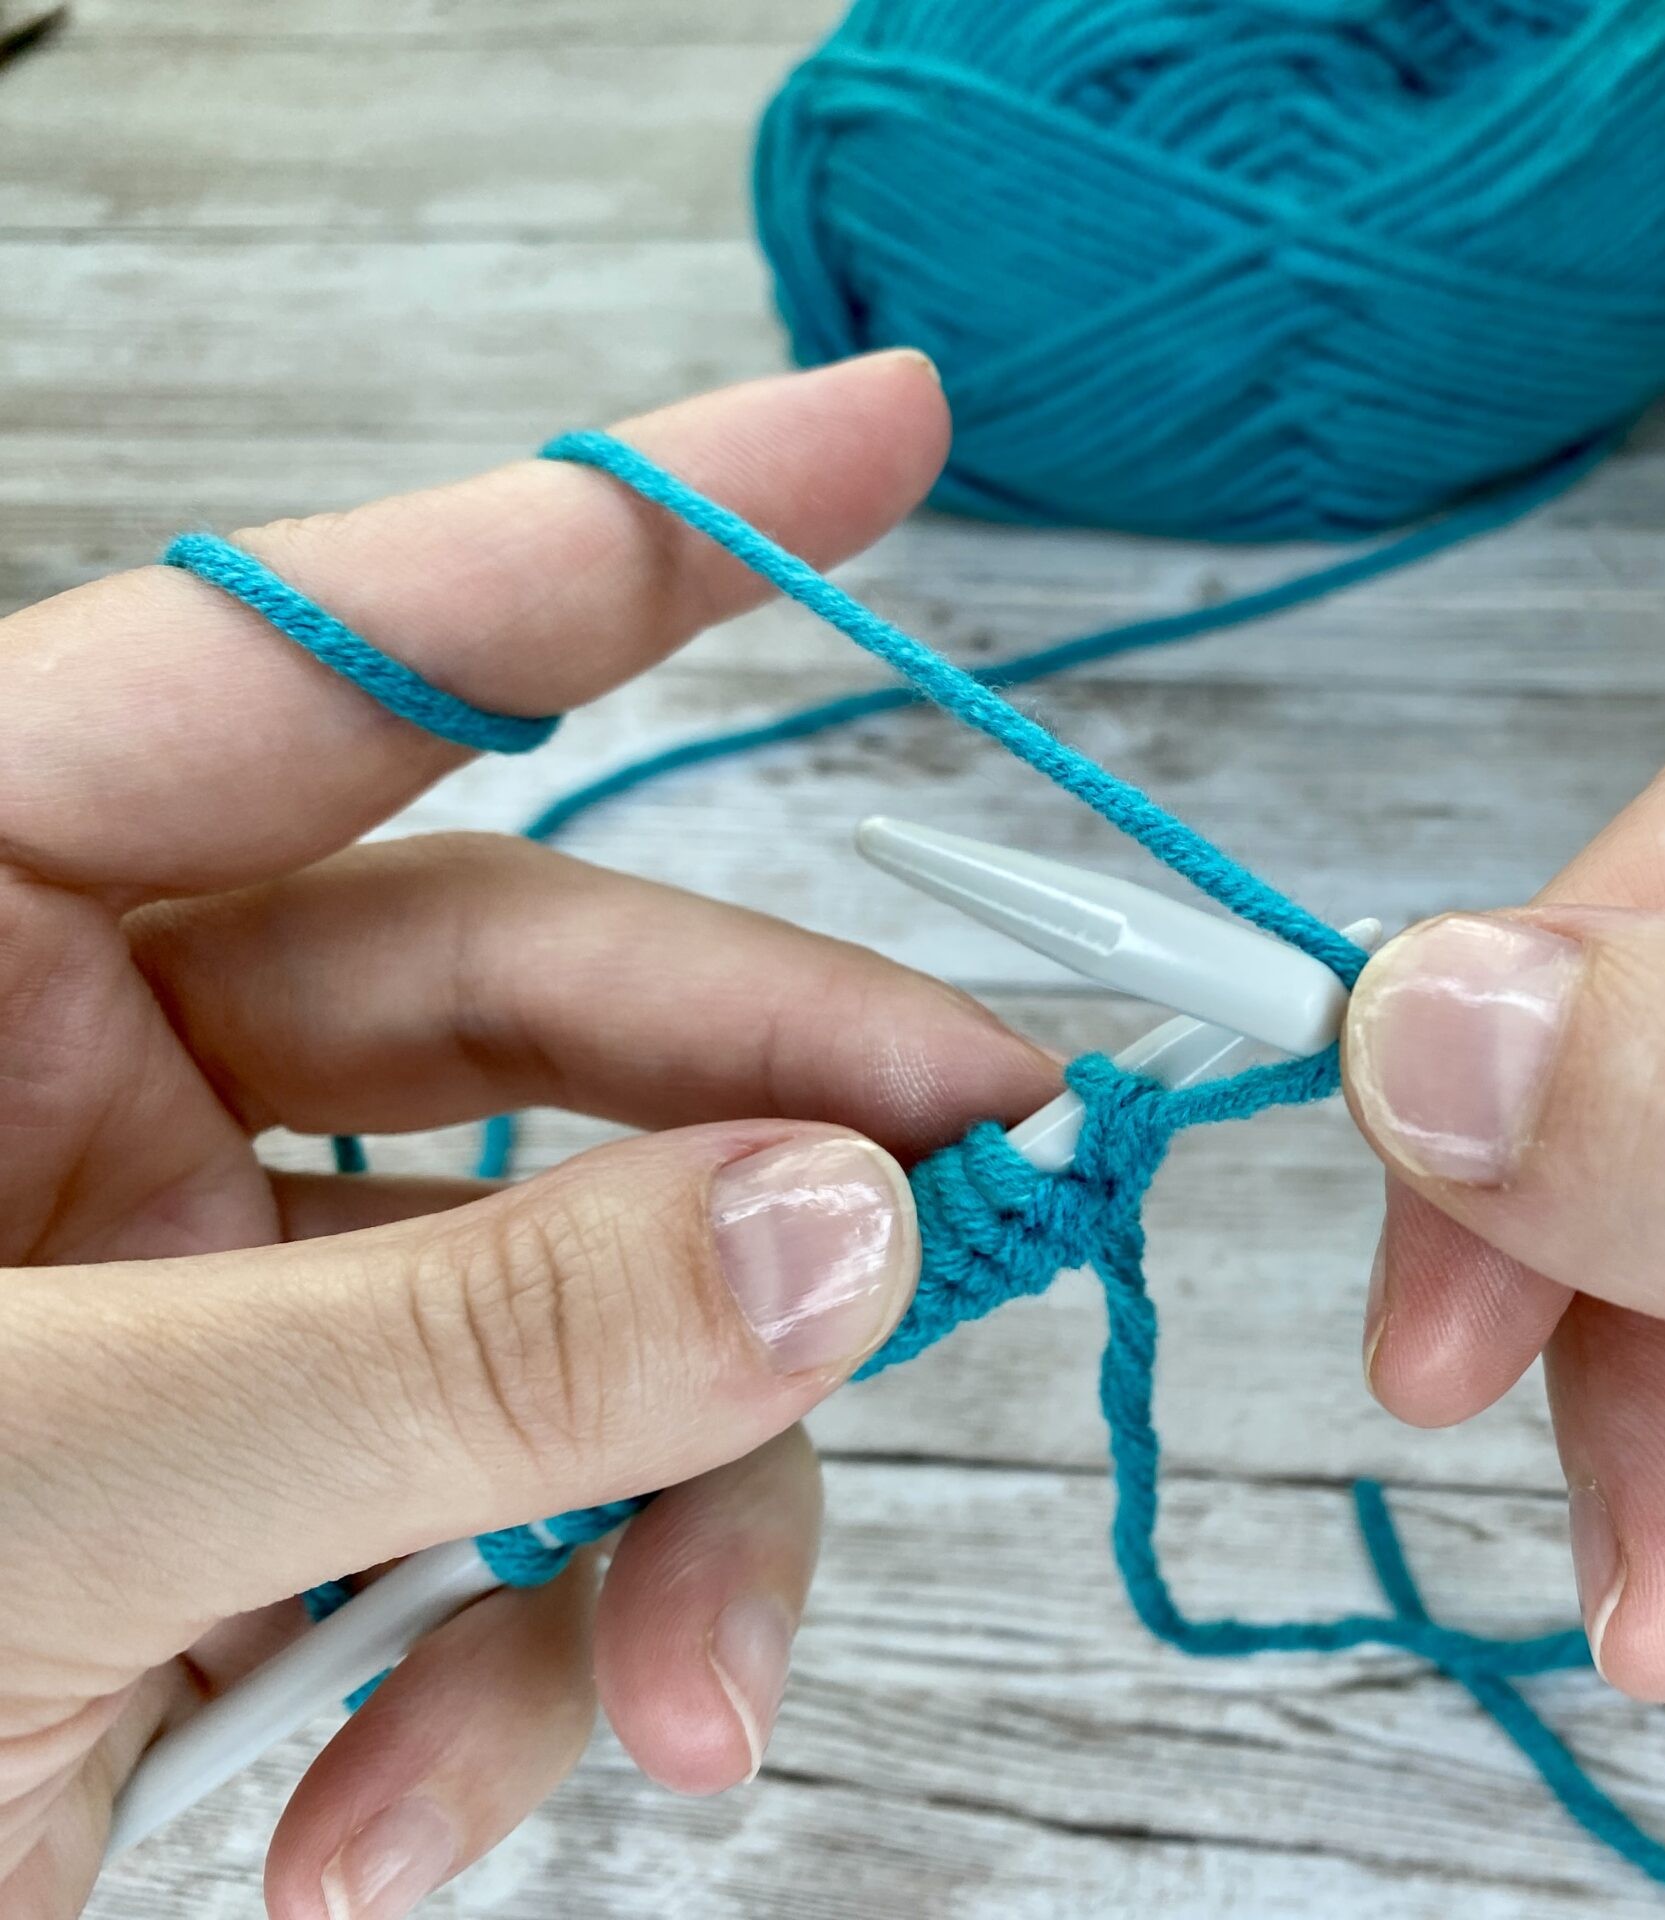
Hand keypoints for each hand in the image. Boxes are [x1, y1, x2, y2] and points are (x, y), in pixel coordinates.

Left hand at [0, 354, 1057, 1916]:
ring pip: (569, 1303)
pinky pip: (491, 1524)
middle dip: (768, 1135)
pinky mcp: (257, 1506)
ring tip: (685, 1704)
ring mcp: (189, 1298)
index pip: (318, 668)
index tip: (889, 432)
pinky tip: (395, 1830)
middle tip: (1002, 1187)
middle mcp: (83, 1081)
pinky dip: (510, 1675)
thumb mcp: (42, 1487)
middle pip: (535, 1007)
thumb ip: (453, 1347)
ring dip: (662, 1513)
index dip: (622, 538)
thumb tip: (851, 1227)